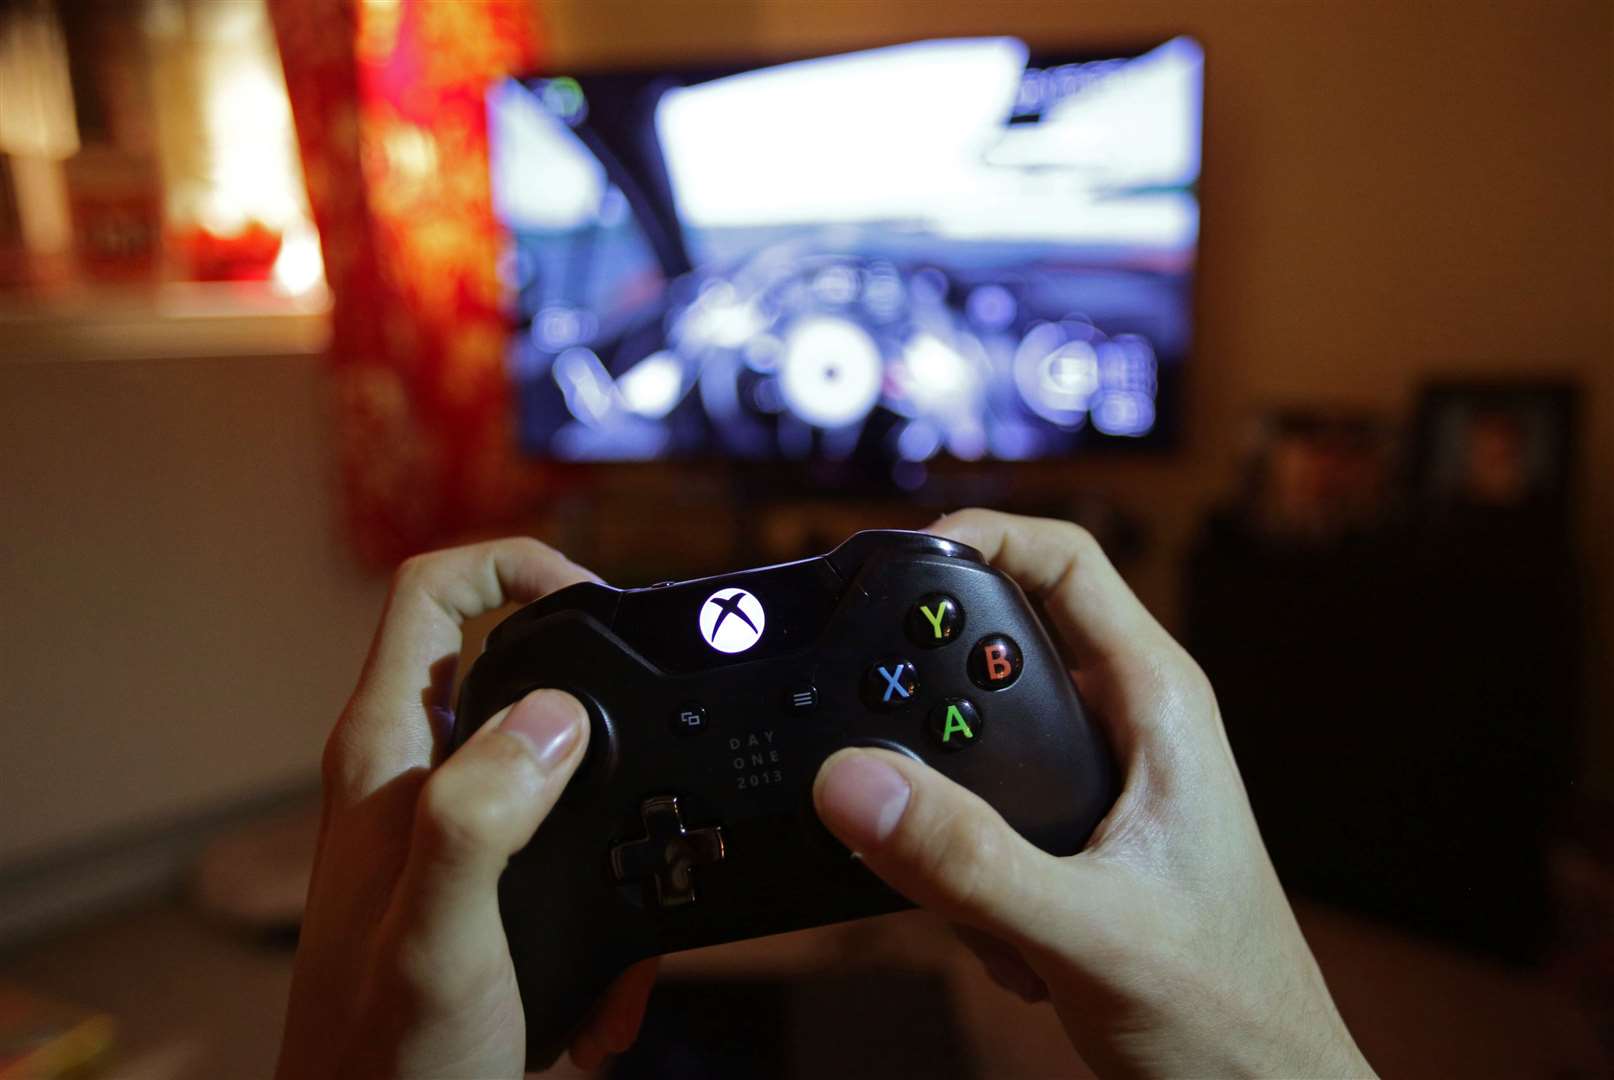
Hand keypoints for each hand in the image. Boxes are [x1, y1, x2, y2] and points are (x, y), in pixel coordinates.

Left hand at [277, 539, 656, 1078]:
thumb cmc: (381, 1062)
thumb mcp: (440, 936)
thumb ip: (480, 817)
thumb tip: (557, 716)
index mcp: (385, 758)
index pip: (430, 595)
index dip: (511, 566)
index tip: (595, 600)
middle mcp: (412, 779)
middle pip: (504, 663)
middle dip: (594, 689)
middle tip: (658, 724)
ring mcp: (446, 833)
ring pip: (550, 765)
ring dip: (616, 819)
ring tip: (648, 895)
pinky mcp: (479, 888)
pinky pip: (564, 853)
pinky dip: (607, 904)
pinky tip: (614, 989)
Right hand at [812, 510, 1373, 1077]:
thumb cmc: (1230, 1017)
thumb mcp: (1085, 932)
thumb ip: (965, 859)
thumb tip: (855, 782)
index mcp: (1159, 705)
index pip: (1065, 561)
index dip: (977, 535)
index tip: (887, 561)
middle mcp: (1130, 727)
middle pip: (1000, 647)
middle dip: (936, 709)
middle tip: (885, 756)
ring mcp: (1103, 786)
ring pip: (982, 745)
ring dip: (952, 818)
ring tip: (977, 898)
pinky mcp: (1076, 842)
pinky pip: (984, 817)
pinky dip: (967, 875)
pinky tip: (1007, 942)